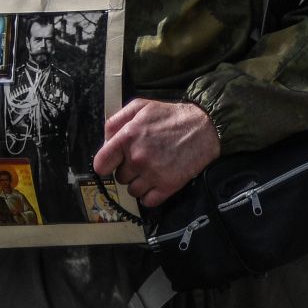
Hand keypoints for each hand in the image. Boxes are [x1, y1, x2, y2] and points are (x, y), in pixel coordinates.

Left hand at [92, 99, 219, 207]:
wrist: (206, 127)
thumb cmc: (173, 116)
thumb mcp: (141, 107)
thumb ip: (116, 121)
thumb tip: (104, 141)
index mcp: (127, 137)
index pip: (101, 165)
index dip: (106, 164)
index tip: (114, 163)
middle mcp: (138, 158)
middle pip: (120, 178)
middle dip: (129, 170)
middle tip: (145, 159)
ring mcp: (153, 174)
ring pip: (133, 191)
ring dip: (141, 183)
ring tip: (154, 169)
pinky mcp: (168, 186)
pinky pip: (147, 201)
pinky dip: (151, 195)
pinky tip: (158, 182)